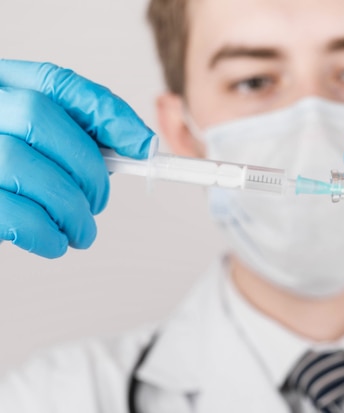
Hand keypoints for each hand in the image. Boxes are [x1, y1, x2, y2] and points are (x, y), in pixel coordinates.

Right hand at [0, 59, 153, 257]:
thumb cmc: (7, 172)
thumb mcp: (36, 143)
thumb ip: (78, 135)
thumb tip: (139, 146)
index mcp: (0, 87)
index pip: (56, 82)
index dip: (104, 111)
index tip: (141, 145)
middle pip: (39, 116)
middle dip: (86, 166)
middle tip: (99, 202)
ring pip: (24, 166)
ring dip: (70, 209)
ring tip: (81, 231)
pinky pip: (9, 213)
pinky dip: (44, 233)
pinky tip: (54, 242)